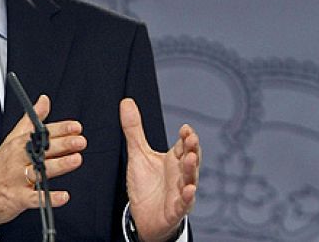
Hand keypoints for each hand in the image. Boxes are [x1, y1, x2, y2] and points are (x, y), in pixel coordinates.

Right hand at [0, 95, 85, 226]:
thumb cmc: (0, 165)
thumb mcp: (13, 138)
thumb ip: (31, 120)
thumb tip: (44, 101)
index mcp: (19, 143)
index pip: (41, 133)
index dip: (60, 129)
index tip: (76, 127)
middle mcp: (19, 159)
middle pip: (42, 150)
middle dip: (63, 144)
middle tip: (80, 141)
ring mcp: (18, 179)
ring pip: (40, 171)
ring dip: (59, 165)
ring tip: (76, 160)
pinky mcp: (18, 198)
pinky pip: (35, 199)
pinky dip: (49, 198)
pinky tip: (63, 196)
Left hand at [120, 98, 200, 241]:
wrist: (144, 216)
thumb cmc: (147, 184)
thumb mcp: (138, 154)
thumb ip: (134, 129)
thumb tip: (127, 102)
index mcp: (173, 161)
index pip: (183, 145)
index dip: (186, 137)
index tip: (185, 128)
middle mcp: (180, 175)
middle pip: (190, 160)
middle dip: (192, 149)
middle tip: (191, 138)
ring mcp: (180, 193)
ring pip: (189, 180)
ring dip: (190, 169)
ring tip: (190, 158)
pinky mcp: (175, 210)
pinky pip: (183, 204)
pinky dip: (187, 197)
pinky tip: (189, 189)